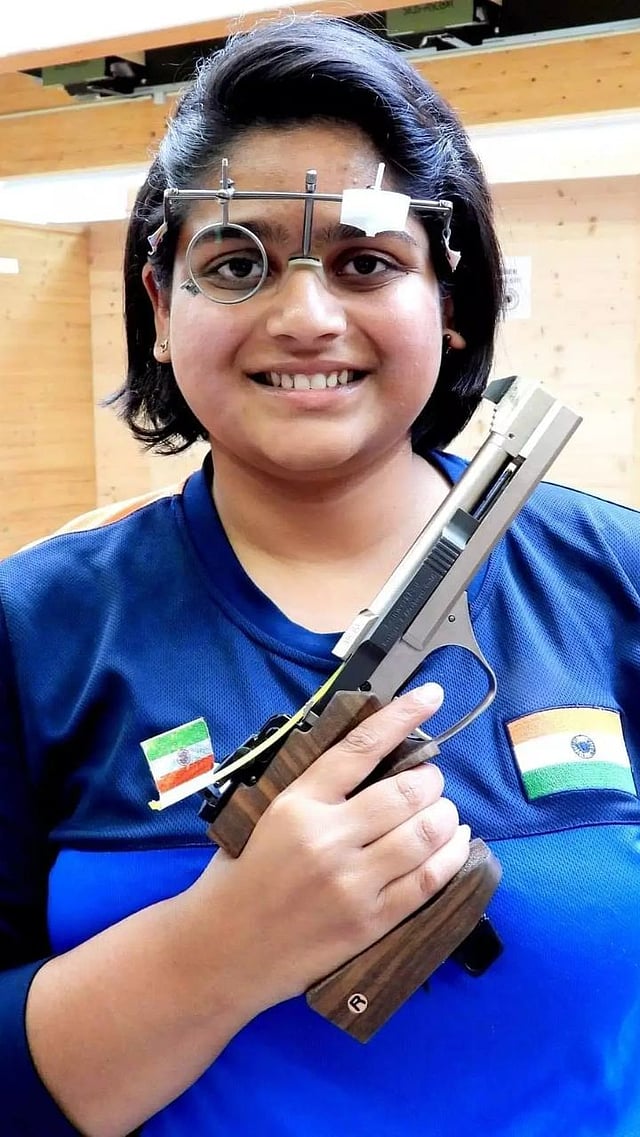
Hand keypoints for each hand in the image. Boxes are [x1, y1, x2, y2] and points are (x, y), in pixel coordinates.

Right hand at [193, 683, 469, 1010]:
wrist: (222, 951)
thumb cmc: (241, 876)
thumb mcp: (267, 816)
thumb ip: (316, 790)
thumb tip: (373, 759)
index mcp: (298, 805)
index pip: (361, 747)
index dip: (402, 716)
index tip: (432, 696)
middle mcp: (327, 839)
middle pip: (405, 791)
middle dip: (430, 779)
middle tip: (430, 780)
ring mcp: (352, 883)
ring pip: (424, 833)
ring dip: (444, 814)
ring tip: (442, 811)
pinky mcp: (370, 922)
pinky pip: (428, 880)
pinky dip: (451, 854)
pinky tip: (457, 842)